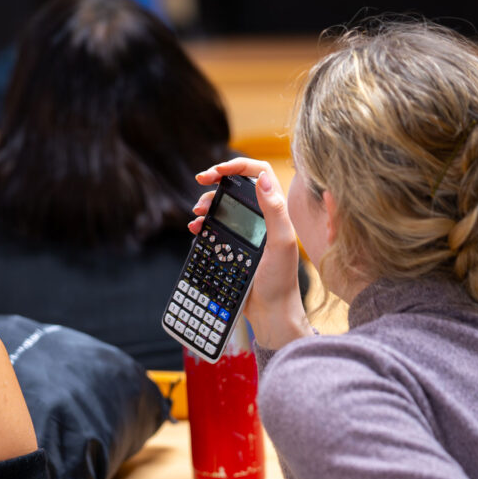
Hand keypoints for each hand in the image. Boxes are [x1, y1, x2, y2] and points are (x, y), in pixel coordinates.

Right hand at [192, 158, 313, 349]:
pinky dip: (204, 224)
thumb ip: (275, 211)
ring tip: (198, 212)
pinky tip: (197, 228)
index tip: (216, 171)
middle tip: (201, 181)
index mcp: (276, 212)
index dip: (237, 165)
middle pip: (237, 186)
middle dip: (217, 181)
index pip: (259, 174)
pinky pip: (217, 228)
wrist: (271, 313)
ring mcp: (247, 233)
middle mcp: (262, 219)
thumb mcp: (281, 243)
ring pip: (224, 206)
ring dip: (208, 203)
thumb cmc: (280, 281)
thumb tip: (263, 177)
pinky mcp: (235, 247)